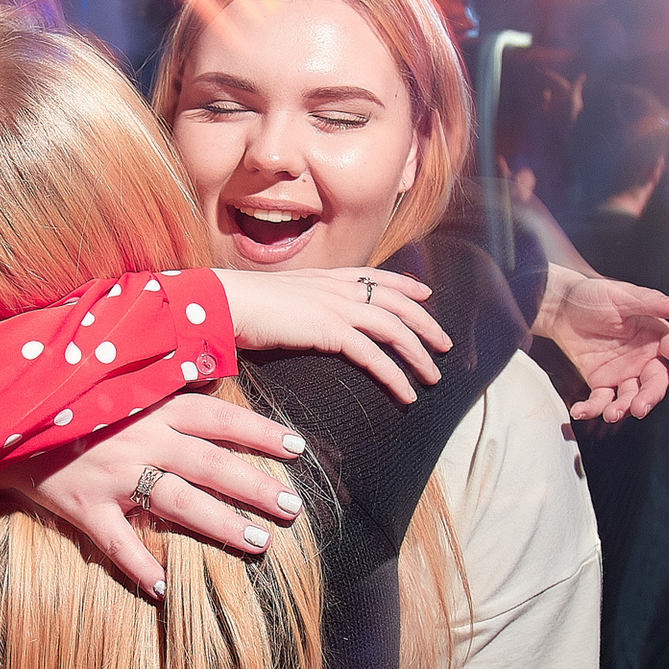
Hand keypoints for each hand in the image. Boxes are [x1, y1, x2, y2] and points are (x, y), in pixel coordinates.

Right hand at [0, 391, 307, 596]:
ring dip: (220, 523)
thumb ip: (162, 389)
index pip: (219, 417)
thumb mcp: (117, 384)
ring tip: (258, 543)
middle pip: (210, 464)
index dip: (261, 432)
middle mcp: (139, 439)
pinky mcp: (81, 506)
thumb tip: (213, 377)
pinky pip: (115, 542)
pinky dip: (139, 566)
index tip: (298, 448)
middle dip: (255, 485)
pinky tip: (165, 589)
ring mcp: (111, 475)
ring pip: (177, 501)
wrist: (2, 419)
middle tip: (293, 508)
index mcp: (151, 407)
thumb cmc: (69, 402)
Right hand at [215, 267, 451, 405]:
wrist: (223, 302)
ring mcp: (335, 306)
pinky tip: (406, 393)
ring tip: (432, 376)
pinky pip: (373, 355)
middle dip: (425, 323)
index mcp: (324, 277)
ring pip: (393, 327)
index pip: (375, 276)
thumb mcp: (276, 302)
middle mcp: (335, 287)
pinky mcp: (329, 329)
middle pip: (396, 302)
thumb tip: (299, 320)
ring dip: (418, 353)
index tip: (425, 293)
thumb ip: (296, 308)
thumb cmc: (239, 306)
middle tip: (445, 344)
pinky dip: (394, 374)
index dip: (405, 284)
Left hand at [537, 265, 668, 420]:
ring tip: (611, 413)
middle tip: (639, 407)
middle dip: (649, 397)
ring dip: (623, 409)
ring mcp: (623, 372)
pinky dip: (593, 409)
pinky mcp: (601, 382)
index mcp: (656, 335)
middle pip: (655, 382)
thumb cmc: (593, 296)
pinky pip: (601, 400)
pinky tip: (583, 410)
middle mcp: (644, 357)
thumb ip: (649, 302)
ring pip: (630, 397)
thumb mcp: (621, 295)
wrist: (560, 307)